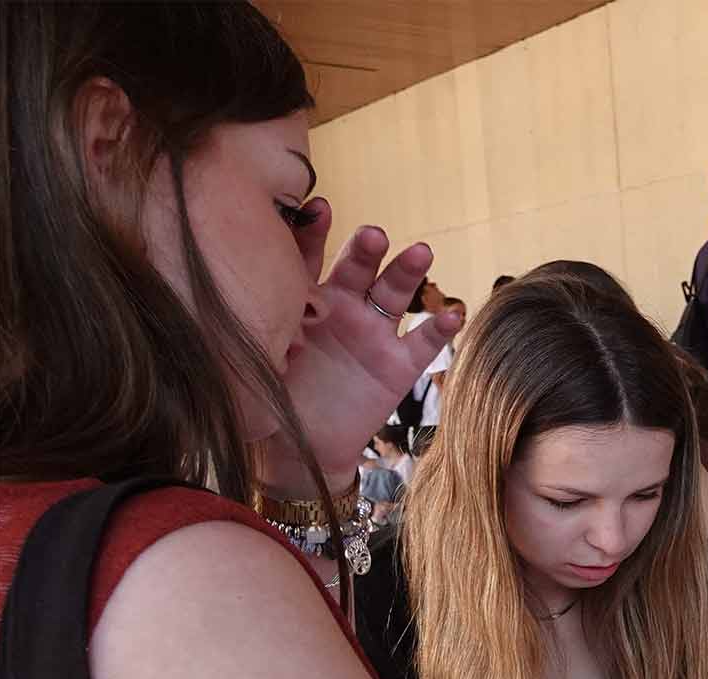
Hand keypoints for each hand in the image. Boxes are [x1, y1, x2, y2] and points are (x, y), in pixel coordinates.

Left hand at [259, 216, 460, 490]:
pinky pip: (424, 343)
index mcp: (304, 298)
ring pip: (394, 295)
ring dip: (407, 271)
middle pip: (358, 268)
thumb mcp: (256, 357)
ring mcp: (373, 334)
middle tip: (373, 235)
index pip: (309, 256)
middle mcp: (343, 307)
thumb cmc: (271, 394)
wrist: (300, 443)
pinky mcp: (398, 366)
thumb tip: (255, 302)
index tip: (316, 208)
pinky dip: (441, 328)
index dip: (313, 232)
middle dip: (366, 249)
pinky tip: (453, 314)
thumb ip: (262, 327)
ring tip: (421, 252)